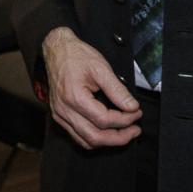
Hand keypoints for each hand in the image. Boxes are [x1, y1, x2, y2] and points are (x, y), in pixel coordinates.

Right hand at [41, 27, 141, 149]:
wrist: (57, 50)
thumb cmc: (76, 55)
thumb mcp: (101, 67)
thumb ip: (117, 90)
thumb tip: (131, 106)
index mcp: (74, 97)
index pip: (104, 119)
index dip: (124, 120)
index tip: (136, 113)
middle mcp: (64, 110)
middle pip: (95, 137)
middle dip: (119, 138)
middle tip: (134, 131)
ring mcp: (60, 115)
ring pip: (86, 141)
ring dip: (108, 141)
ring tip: (124, 133)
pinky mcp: (59, 116)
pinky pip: (77, 136)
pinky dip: (94, 138)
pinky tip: (107, 132)